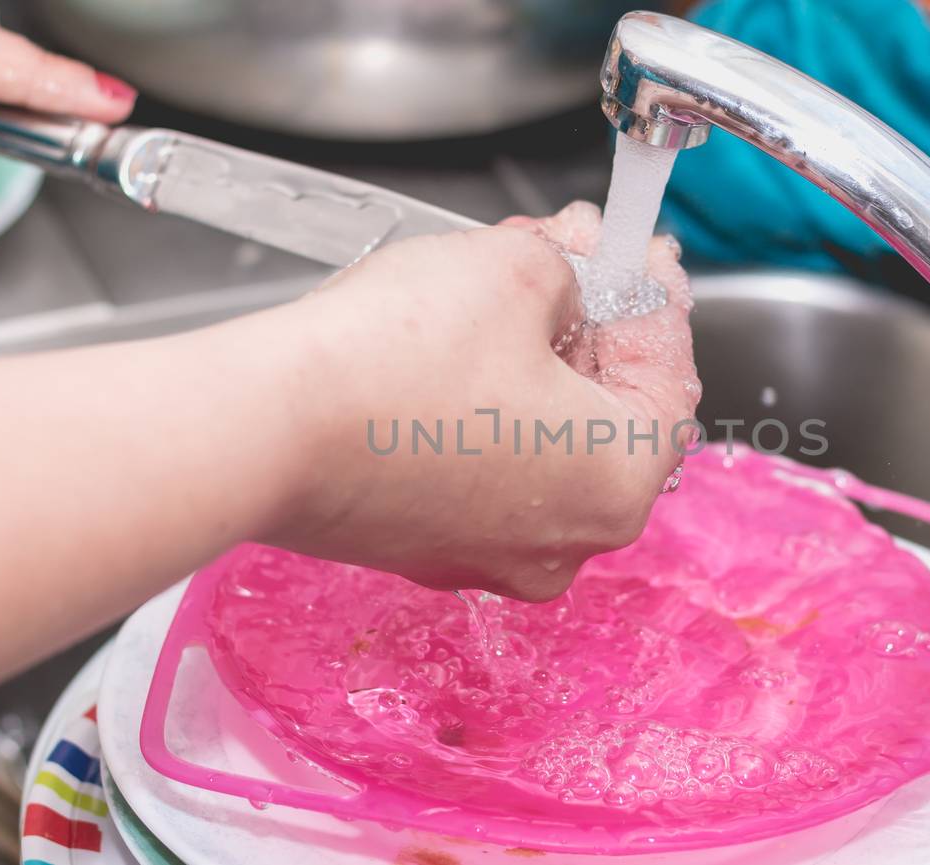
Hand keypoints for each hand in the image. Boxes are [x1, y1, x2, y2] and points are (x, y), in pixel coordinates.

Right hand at [261, 202, 701, 600]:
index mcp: (616, 485)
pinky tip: (456, 345)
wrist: (261, 429)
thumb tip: (572, 277)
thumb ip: (575, 269)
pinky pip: (480, 467)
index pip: (668, 381)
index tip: (642, 254)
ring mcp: (489, 555)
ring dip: (534, 357)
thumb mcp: (516, 270)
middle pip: (604, 414)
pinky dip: (482, 406)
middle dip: (590, 320)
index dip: (656, 301)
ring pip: (539, 440)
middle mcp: (563, 541)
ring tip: (505, 282)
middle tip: (572, 253)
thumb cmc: (393, 361)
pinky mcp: (424, 546)